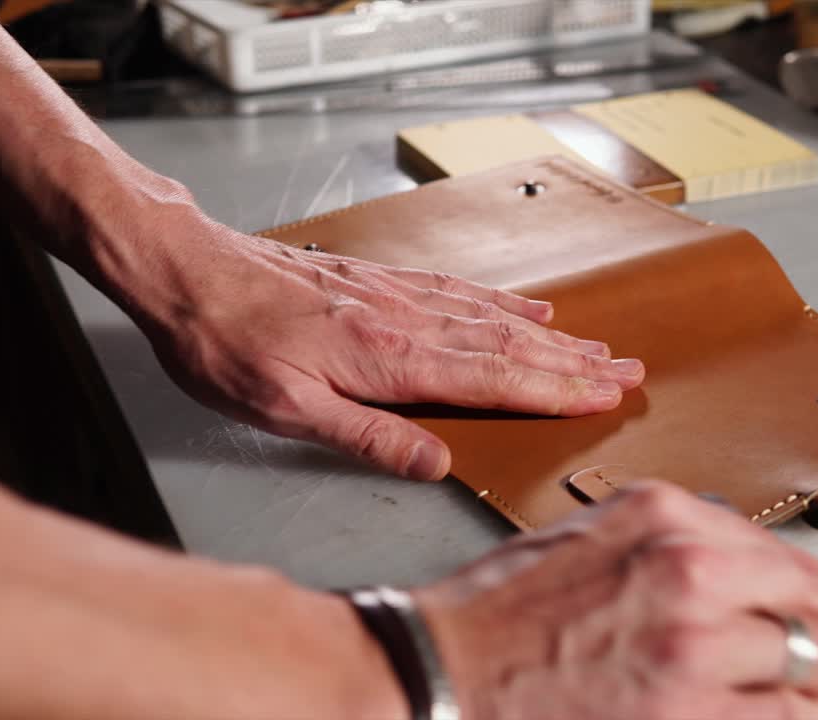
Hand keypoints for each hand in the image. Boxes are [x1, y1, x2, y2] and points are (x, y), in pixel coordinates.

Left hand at [107, 207, 643, 480]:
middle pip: (511, 345)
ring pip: (495, 318)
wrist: (190, 272)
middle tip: (628, 372)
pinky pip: (462, 291)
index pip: (493, 380)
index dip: (555, 391)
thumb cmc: (227, 345)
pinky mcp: (383, 281)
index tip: (604, 396)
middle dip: (575, 363)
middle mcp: (406, 321)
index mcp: (390, 359)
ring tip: (598, 346)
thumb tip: (435, 465)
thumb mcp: (284, 410)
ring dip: (553, 336)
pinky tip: (529, 309)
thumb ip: (366, 438)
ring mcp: (398, 296)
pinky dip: (505, 303)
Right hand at [415, 482, 817, 719]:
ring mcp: (693, 645)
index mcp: (664, 516)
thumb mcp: (591, 534)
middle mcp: (689, 570)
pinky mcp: (686, 711)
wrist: (444, 668)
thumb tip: (737, 562)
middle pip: (806, 601)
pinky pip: (785, 717)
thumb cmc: (502, 606)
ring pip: (809, 661)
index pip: (773, 549)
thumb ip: (669, 538)